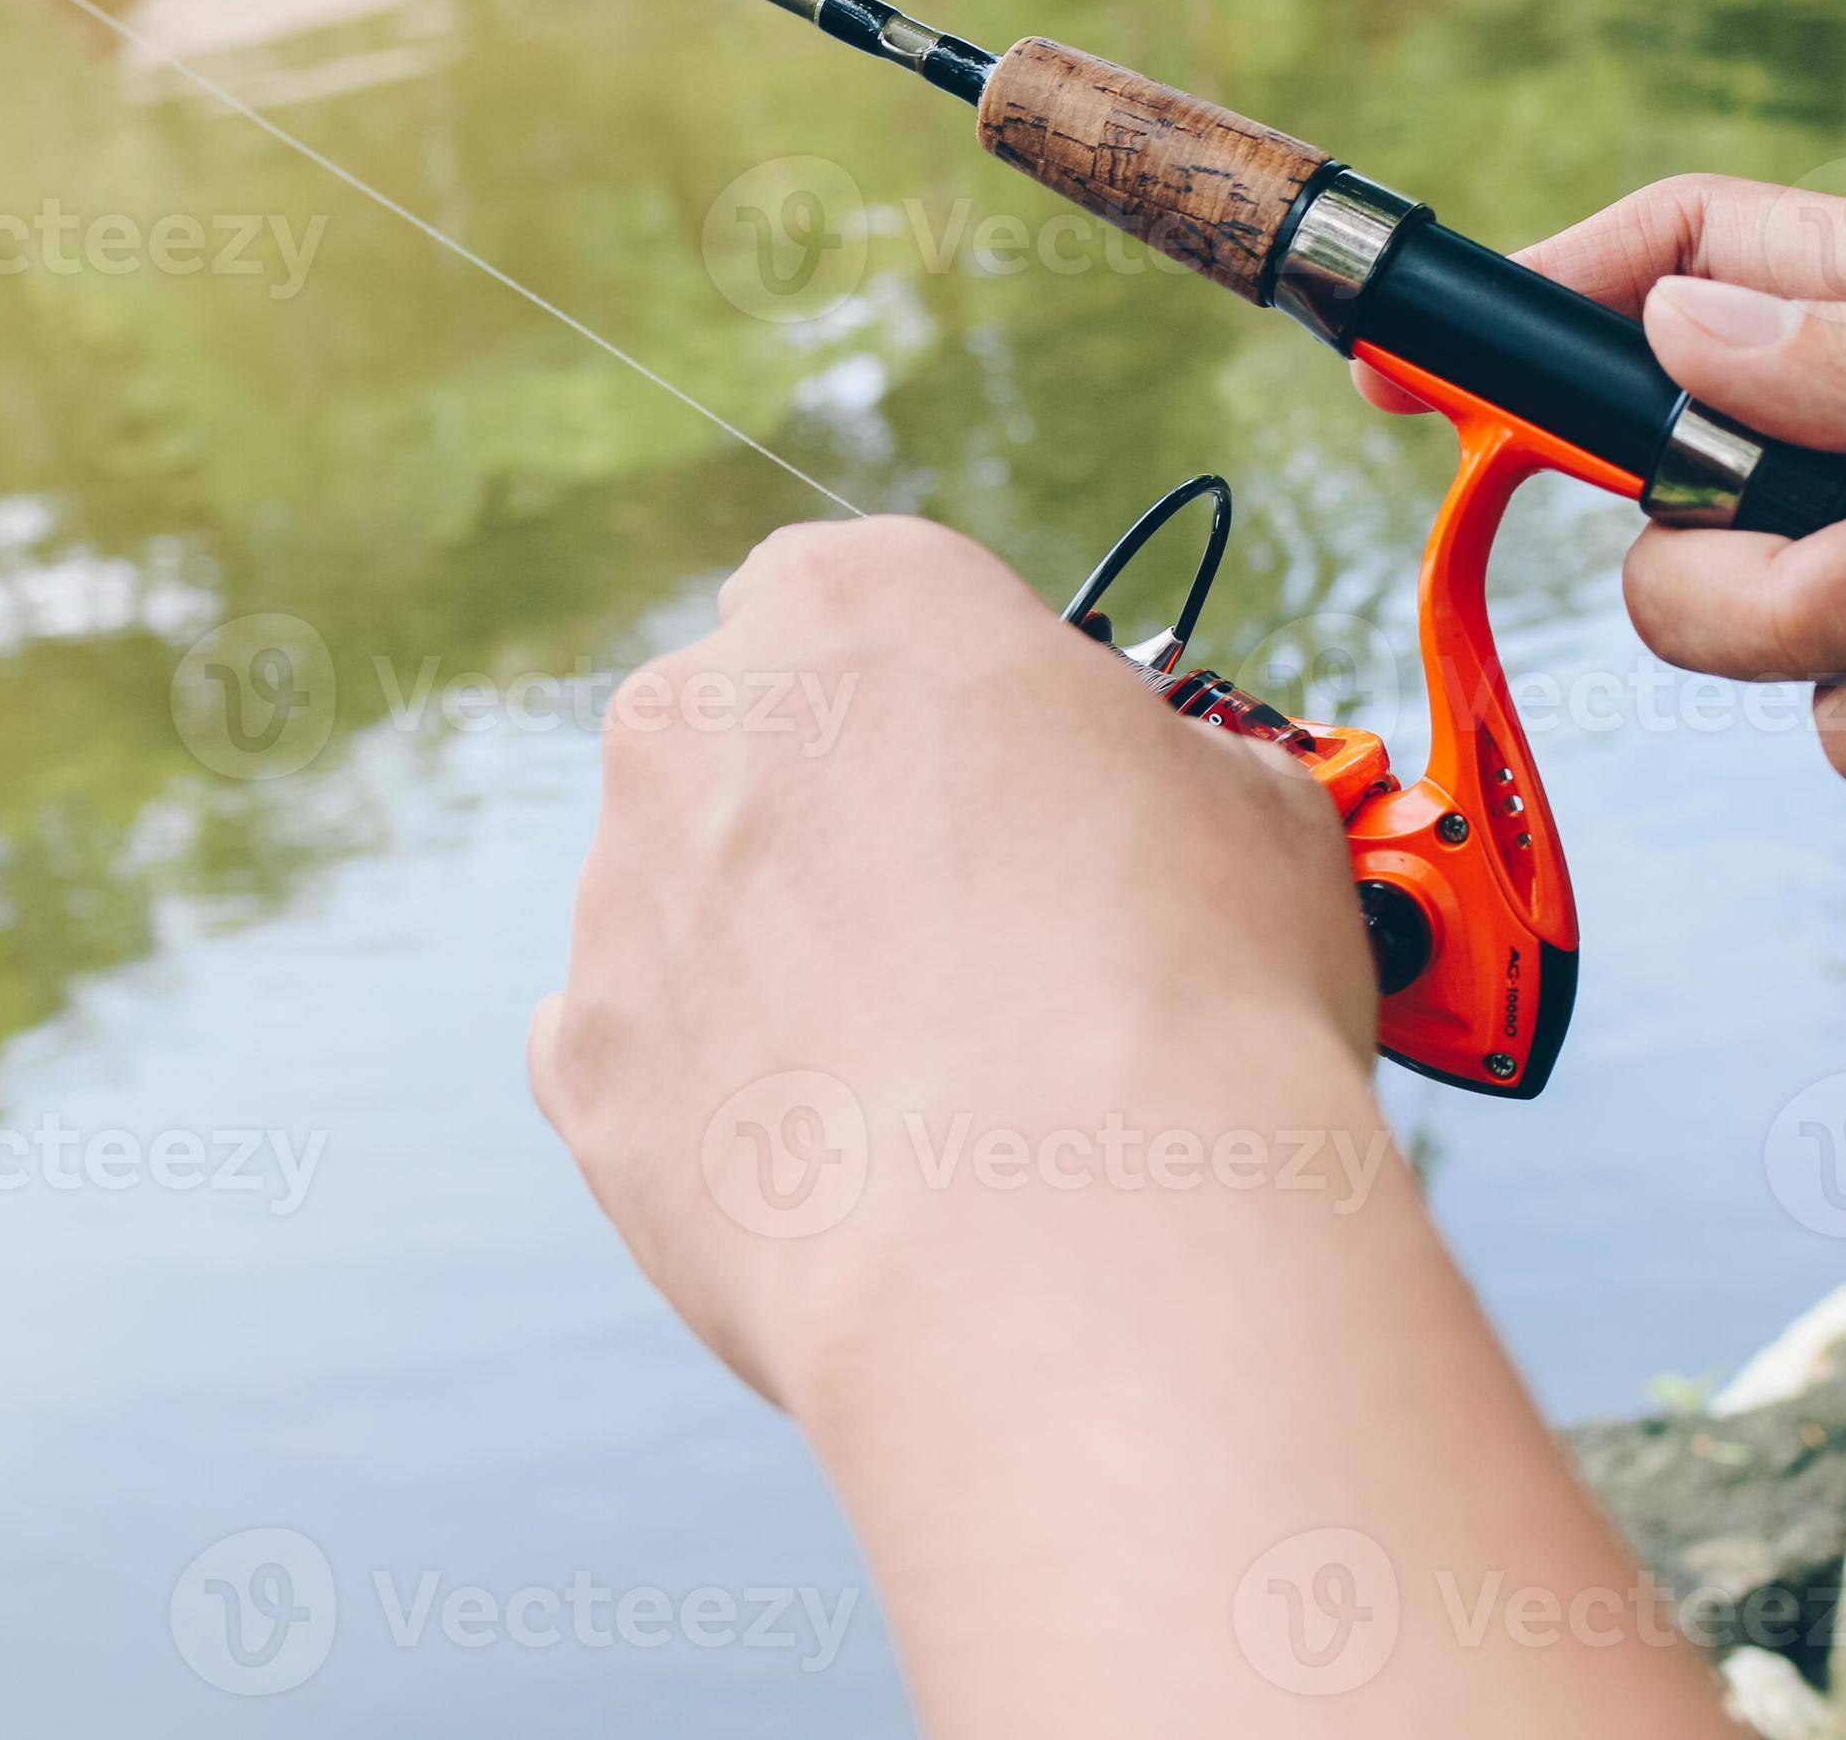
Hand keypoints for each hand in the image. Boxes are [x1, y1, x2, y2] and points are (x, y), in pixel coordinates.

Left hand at [530, 518, 1734, 1735]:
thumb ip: (1167, 765)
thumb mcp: (1259, 809)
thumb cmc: (1194, 999)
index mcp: (857, 600)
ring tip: (941, 1089)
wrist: (1083, 1246)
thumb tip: (1167, 809)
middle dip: (843, 824)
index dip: (943, 697)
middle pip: (755, 742)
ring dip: (784, 966)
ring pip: (695, 905)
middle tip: (981, 944)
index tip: (1015, 787)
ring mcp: (623, 893)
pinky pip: (645, 1058)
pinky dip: (725, 1098)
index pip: (861, 598)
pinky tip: (852, 1161)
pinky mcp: (585, 1067)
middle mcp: (700, 718)